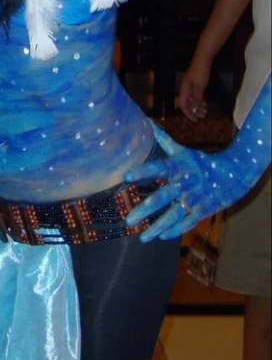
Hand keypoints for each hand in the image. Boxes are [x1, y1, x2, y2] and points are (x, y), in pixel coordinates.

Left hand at [123, 122, 257, 241]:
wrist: (233, 175)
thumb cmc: (201, 162)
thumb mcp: (182, 151)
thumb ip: (163, 140)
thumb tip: (147, 122)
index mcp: (178, 167)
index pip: (157, 168)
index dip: (142, 171)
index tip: (126, 175)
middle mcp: (184, 183)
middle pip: (162, 198)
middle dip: (145, 209)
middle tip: (128, 220)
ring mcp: (194, 199)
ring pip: (173, 215)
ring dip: (157, 227)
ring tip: (142, 237)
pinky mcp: (203, 210)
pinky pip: (187, 222)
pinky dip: (175, 230)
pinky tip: (162, 237)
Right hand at [179, 58, 210, 121]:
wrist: (203, 60)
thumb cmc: (200, 73)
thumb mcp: (199, 87)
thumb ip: (197, 99)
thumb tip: (194, 111)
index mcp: (184, 90)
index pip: (183, 106)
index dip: (189, 114)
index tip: (196, 120)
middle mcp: (185, 90)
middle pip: (187, 104)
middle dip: (195, 111)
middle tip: (204, 116)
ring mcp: (189, 87)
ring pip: (192, 101)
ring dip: (198, 107)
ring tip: (206, 111)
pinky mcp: (195, 84)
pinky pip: (196, 96)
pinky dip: (200, 101)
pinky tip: (206, 104)